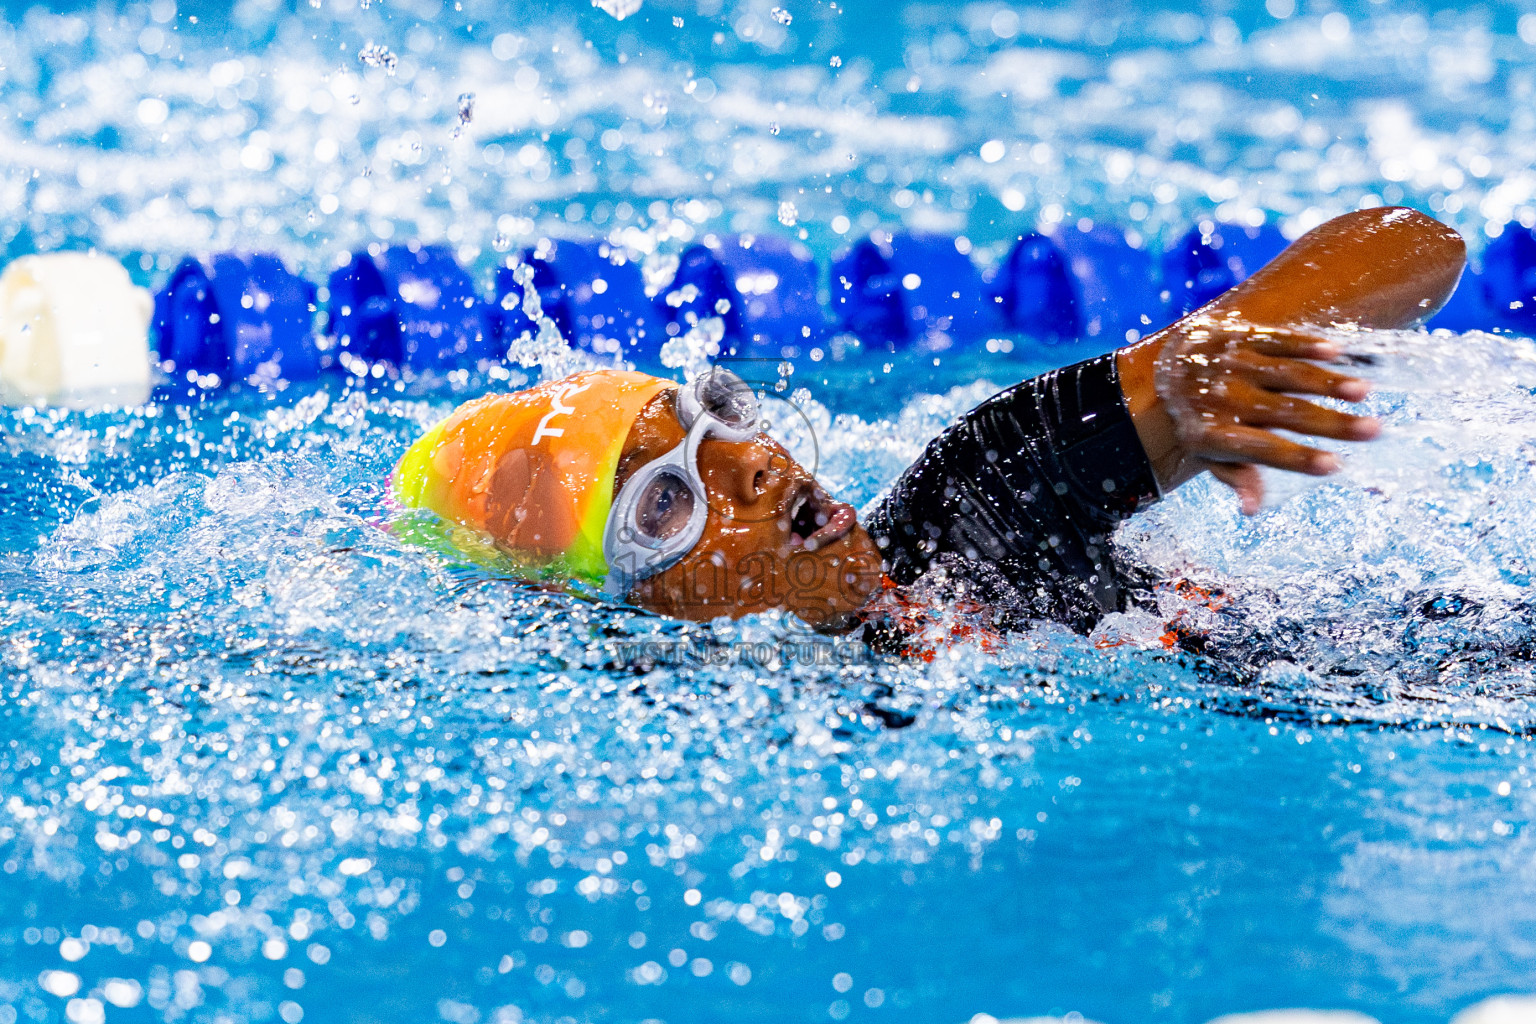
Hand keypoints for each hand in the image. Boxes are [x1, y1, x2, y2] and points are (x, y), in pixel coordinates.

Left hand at [1146, 316, 1379, 512]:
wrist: (1170, 367)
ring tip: (1364, 391)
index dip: (1297, 458)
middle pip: (1284, 413)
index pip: (1261, 449)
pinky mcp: (1239, 335)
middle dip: (1330, 423)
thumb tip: (1252, 510)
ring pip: (1285, 374)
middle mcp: (1221, 398)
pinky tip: (1336, 352)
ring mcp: (1231, 364)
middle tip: (1374, 430)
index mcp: (1212, 434)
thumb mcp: (1209, 454)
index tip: (1335, 466)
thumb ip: (1236, 476)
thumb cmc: (1202, 421)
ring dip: (1326, 381)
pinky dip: (1304, 345)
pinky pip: (1276, 340)